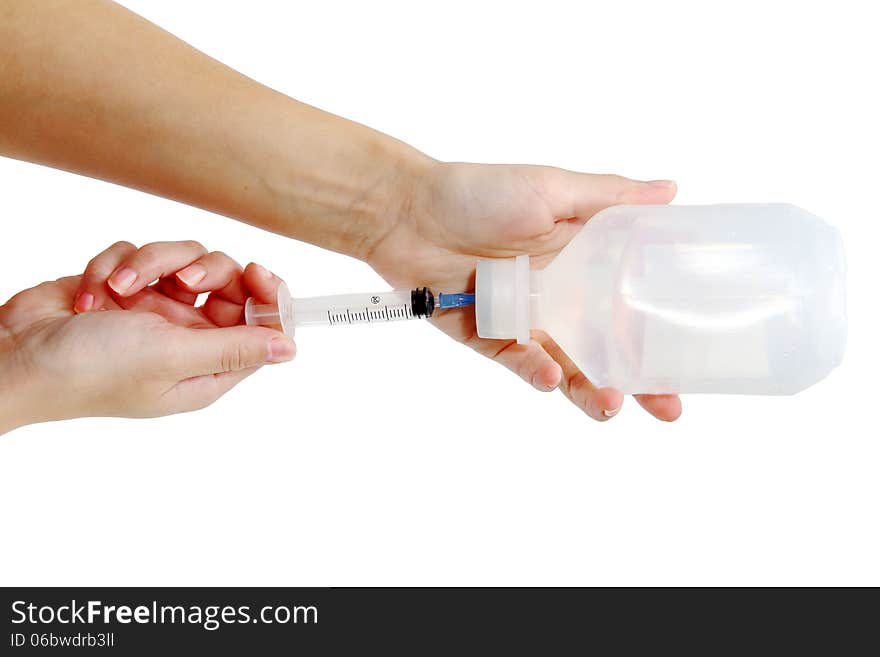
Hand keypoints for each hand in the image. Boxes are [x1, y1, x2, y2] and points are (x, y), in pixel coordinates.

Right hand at [0, 241, 293, 433]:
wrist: (14, 355)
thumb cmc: (91, 370)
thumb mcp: (173, 357)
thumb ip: (234, 347)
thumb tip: (289, 348)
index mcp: (208, 367)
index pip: (261, 325)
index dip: (267, 296)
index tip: (256, 273)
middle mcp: (188, 338)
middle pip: (226, 282)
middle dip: (202, 271)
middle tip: (182, 280)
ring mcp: (155, 312)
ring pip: (182, 260)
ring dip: (149, 266)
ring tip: (119, 290)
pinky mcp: (125, 288)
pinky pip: (141, 255)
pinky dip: (115, 266)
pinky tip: (92, 294)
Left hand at [369, 162, 681, 421]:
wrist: (407, 212)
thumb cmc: (477, 192)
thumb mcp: (551, 188)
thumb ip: (609, 198)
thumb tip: (670, 190)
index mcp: (583, 261)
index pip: (632, 306)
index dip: (659, 335)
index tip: (693, 362)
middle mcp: (560, 296)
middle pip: (607, 348)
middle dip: (639, 381)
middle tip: (668, 409)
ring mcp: (526, 320)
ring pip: (567, 366)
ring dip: (591, 388)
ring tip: (612, 405)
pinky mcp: (490, 337)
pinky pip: (519, 362)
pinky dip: (536, 370)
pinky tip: (551, 375)